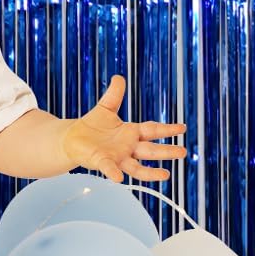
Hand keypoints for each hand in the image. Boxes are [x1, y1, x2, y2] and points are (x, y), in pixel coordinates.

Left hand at [61, 75, 186, 183]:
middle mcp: (127, 148)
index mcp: (131, 133)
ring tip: (166, 175)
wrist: (71, 139)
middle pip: (150, 150)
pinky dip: (114, 173)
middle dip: (166, 151)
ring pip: (136, 167)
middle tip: (183, 152)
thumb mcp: (105, 108)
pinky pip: (109, 168)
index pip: (152, 130)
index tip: (182, 128)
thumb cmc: (91, 126)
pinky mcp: (101, 162)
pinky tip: (119, 178)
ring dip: (151, 172)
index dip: (167, 129)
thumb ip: (114, 95)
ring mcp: (116, 157)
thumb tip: (119, 77)